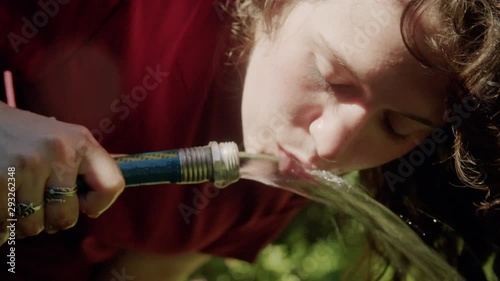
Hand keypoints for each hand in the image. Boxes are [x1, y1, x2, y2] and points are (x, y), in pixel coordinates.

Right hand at [0, 102, 124, 245]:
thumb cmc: (26, 136)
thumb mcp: (64, 139)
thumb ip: (87, 164)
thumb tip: (115, 184)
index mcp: (81, 141)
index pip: (112, 185)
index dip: (98, 204)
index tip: (83, 204)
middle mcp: (59, 151)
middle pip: (67, 217)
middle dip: (51, 218)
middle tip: (38, 199)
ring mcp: (28, 165)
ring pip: (33, 226)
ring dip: (22, 220)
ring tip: (16, 195)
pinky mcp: (1, 178)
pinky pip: (6, 225)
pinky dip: (2, 220)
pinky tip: (1, 197)